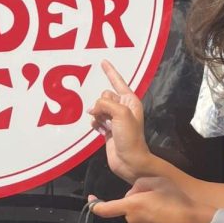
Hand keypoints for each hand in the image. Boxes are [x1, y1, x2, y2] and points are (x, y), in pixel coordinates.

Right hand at [88, 60, 151, 182]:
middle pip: (105, 96)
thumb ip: (105, 104)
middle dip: (102, 103)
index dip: (110, 71)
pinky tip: (99, 130)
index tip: (103, 61)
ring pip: (98, 108)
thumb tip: (93, 109)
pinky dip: (95, 123)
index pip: (118, 82)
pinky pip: (95, 119)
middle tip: (108, 117)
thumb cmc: (131, 137)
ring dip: (97, 114)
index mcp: (130, 101)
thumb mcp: (120, 114)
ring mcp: (115, 119)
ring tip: (104, 125)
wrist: (130, 161)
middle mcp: (123, 108)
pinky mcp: (108, 130)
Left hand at [90, 177, 213, 222]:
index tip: (90, 201)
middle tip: (157, 201)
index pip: (106, 208)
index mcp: (132, 206)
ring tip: (164, 214)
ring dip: (144, 217)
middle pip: (129, 210)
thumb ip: (140, 184)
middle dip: (137, 205)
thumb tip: (133, 194)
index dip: (96, 204)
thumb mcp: (159, 182)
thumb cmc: (178, 201)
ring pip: (136, 222)